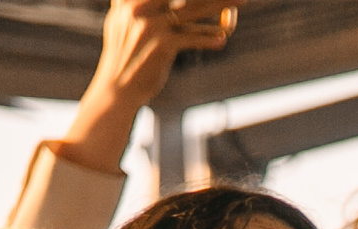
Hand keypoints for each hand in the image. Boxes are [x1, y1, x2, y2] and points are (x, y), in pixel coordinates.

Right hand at [63, 2, 240, 170]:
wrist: (116, 91)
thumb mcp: (122, 25)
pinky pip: (192, 37)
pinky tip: (223, 39)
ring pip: (193, 9)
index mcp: (129, 0)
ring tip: (241, 2)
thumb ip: (133, 6)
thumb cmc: (124, 60)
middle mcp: (139, 8)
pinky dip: (209, 37)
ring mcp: (151, 25)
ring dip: (222, 4)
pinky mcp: (162, 44)